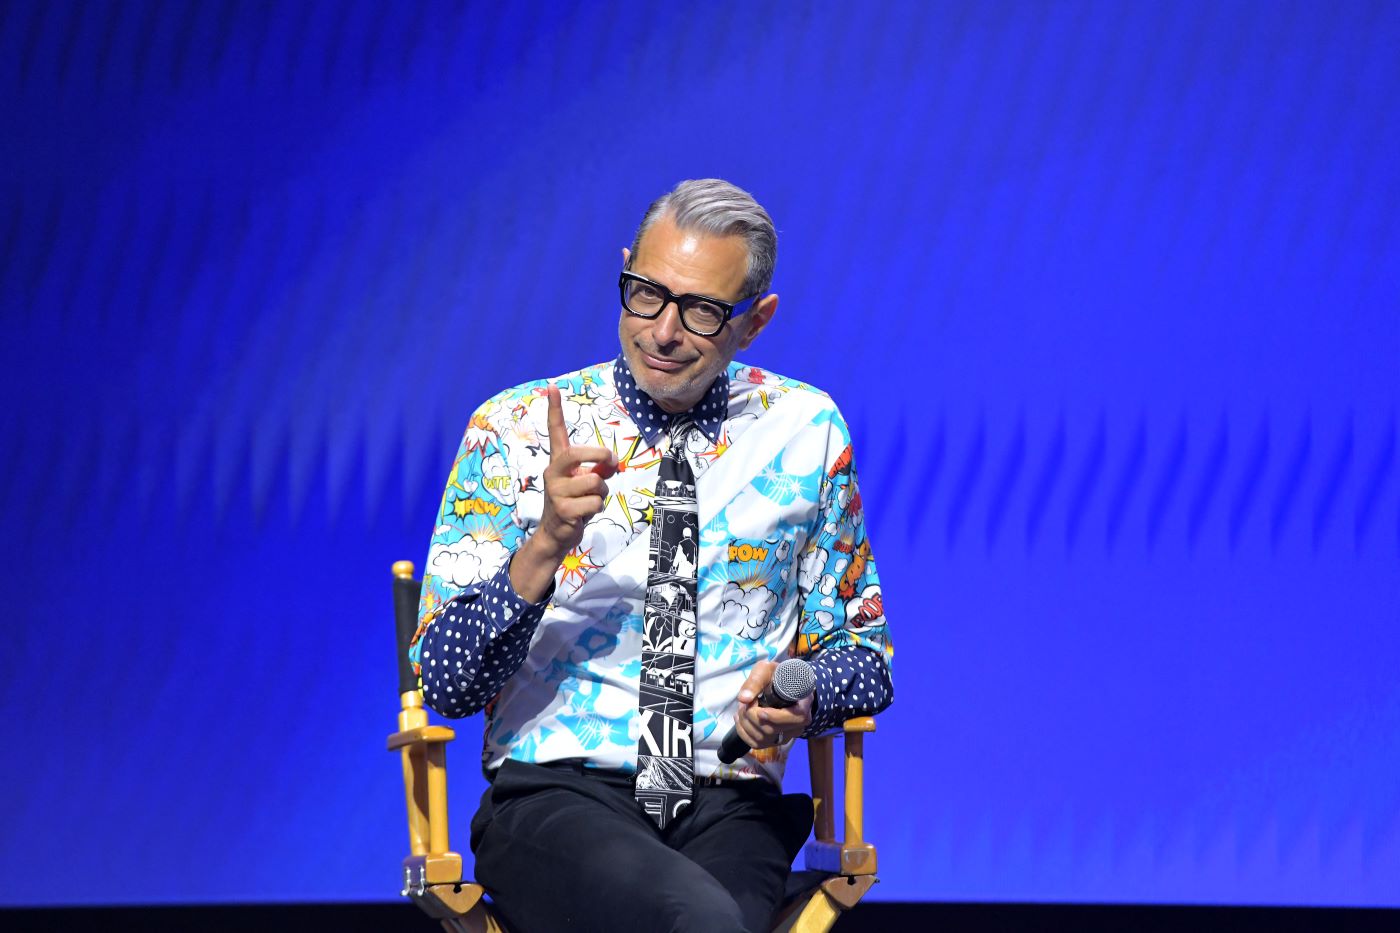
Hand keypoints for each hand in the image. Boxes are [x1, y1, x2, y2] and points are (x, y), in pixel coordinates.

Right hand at [510, 384, 615, 600]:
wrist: (555, 535)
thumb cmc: (573, 504)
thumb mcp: (584, 483)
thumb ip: (597, 469)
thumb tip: (612, 463)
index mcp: (558, 463)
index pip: (555, 431)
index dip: (554, 409)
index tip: (552, 387)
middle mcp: (553, 473)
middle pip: (577, 453)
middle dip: (600, 455)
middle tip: (612, 463)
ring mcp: (556, 492)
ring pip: (595, 482)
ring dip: (602, 493)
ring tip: (591, 501)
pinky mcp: (563, 510)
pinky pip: (594, 503)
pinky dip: (598, 509)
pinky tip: (586, 515)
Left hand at [733, 660, 813, 750]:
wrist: (783, 686)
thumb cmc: (778, 677)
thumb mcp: (768, 670)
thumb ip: (757, 680)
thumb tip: (743, 698)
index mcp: (803, 706)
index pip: (795, 719)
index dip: (775, 717)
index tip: (760, 710)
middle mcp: (797, 726)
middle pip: (772, 730)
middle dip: (752, 716)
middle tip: (745, 702)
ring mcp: (786, 736)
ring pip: (762, 739)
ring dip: (745, 723)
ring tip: (743, 707)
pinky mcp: (774, 741)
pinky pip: (756, 744)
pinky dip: (743, 732)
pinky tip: (741, 718)